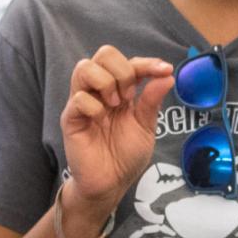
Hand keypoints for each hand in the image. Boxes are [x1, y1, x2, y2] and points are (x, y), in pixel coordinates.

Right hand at [60, 47, 174, 213]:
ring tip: (115, 105)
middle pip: (103, 53)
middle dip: (123, 70)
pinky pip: (79, 98)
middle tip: (129, 98)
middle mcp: (100, 91)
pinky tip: (101, 121)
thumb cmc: (125, 156)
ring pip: (84, 67)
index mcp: (120, 90)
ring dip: (106, 82)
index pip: (129, 62)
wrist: (111, 184)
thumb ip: (152, 100)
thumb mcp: (145, 126)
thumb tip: (167, 75)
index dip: (148, 63)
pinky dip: (94, 106)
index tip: (165, 70)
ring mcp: (83, 102)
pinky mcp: (71, 118)